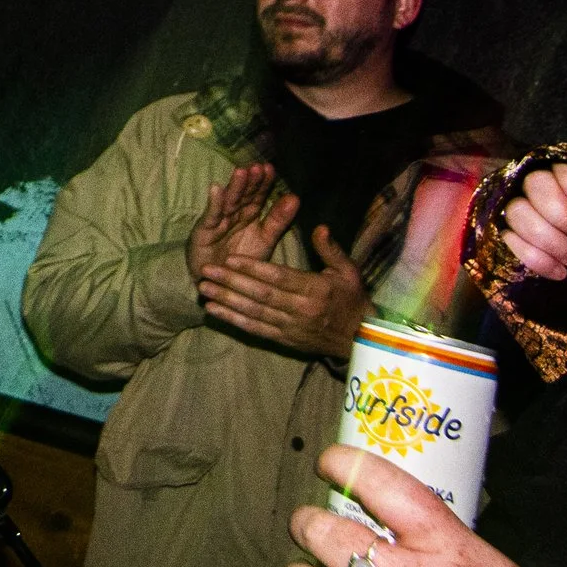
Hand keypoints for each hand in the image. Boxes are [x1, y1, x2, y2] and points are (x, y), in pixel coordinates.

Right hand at [187, 162, 300, 281]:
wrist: (219, 285)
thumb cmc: (242, 263)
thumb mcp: (265, 241)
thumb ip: (279, 220)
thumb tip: (295, 197)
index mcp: (250, 216)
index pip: (258, 196)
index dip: (264, 183)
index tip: (271, 169)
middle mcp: (234, 215)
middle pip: (243, 196)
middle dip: (251, 181)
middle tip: (258, 167)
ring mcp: (218, 222)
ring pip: (229, 202)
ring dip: (234, 187)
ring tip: (241, 172)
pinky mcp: (204, 232)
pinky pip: (211, 217)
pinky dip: (214, 204)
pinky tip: (216, 189)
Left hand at [200, 225, 366, 358]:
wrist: (362, 340)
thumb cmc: (353, 300)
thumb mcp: (349, 271)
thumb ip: (331, 249)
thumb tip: (320, 226)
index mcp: (316, 290)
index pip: (279, 277)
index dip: (253, 268)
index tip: (230, 258)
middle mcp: (301, 310)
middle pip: (261, 295)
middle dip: (231, 282)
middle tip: (206, 270)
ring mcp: (291, 327)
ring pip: (254, 312)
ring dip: (226, 301)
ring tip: (204, 288)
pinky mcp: (285, 340)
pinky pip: (255, 329)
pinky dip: (233, 320)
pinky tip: (214, 311)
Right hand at [503, 160, 566, 279]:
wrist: (559, 250)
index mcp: (555, 173)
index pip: (563, 171)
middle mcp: (526, 182)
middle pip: (537, 185)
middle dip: (564, 215)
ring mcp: (507, 205)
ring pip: (520, 213)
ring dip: (551, 241)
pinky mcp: (497, 231)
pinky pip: (509, 242)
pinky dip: (537, 259)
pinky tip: (558, 271)